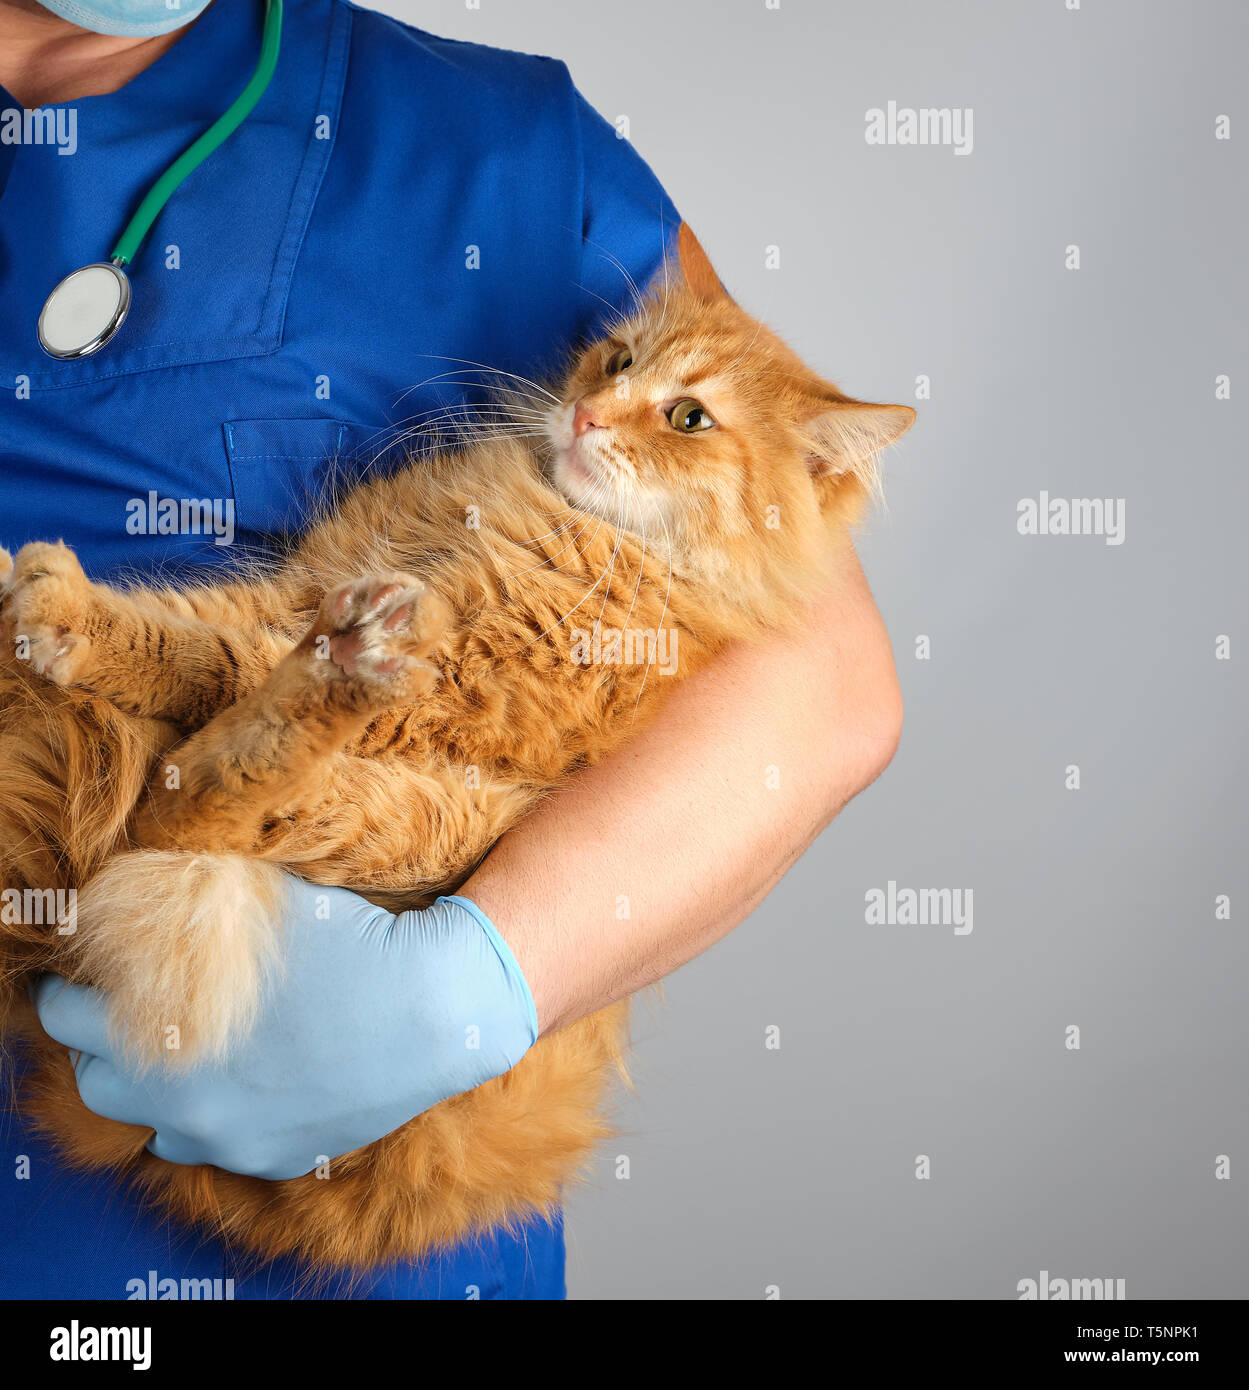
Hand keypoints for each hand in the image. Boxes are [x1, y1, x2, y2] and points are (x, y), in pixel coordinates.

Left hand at [33, 883, 537, 1179]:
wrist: (437, 1006)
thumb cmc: (352, 941)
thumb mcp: (261, 901)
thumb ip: (194, 897)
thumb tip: (157, 871)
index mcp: (163, 1031)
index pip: (68, 1013)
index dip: (82, 981)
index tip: (103, 961)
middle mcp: (182, 1101)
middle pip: (96, 1079)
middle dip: (105, 1037)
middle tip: (133, 1001)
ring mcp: (229, 1138)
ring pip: (151, 1123)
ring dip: (154, 1085)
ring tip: (184, 1044)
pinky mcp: (273, 1155)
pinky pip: (212, 1145)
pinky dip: (211, 1114)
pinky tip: (241, 1077)